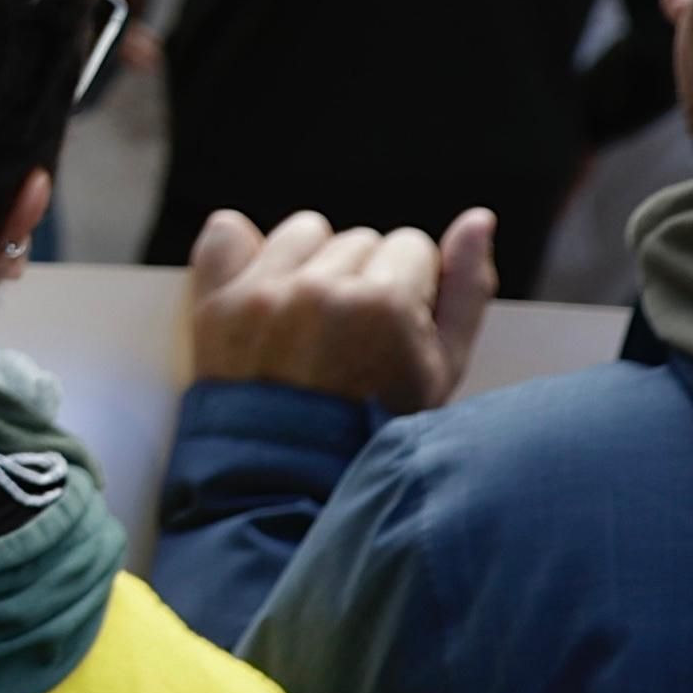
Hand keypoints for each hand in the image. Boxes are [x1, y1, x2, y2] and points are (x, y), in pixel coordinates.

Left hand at [184, 207, 493, 412]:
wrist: (288, 473)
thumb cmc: (375, 424)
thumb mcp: (443, 367)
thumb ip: (467, 288)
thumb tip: (478, 219)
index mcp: (383, 303)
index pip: (410, 245)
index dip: (408, 287)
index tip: (391, 331)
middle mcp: (319, 289)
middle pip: (358, 240)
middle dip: (363, 279)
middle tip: (350, 338)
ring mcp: (261, 295)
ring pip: (303, 232)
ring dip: (311, 263)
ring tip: (310, 320)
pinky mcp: (214, 302)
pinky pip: (227, 231)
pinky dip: (243, 251)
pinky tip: (262, 291)